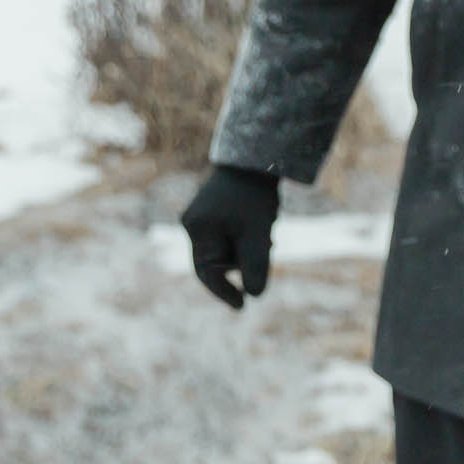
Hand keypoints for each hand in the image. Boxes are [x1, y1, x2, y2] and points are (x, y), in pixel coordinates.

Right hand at [181, 164, 279, 309]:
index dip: (224, 292)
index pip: (207, 273)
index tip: (242, 306)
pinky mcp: (217, 209)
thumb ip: (255, 265)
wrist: (259, 156)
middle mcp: (194, 223)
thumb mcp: (257, 233)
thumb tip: (255, 296)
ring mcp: (204, 215)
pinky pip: (231, 233)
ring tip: (267, 227)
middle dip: (244, 259)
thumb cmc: (255, 194)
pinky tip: (265, 222)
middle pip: (220, 259)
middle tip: (268, 245)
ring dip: (249, 246)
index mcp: (197, 229)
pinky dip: (248, 235)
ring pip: (228, 246)